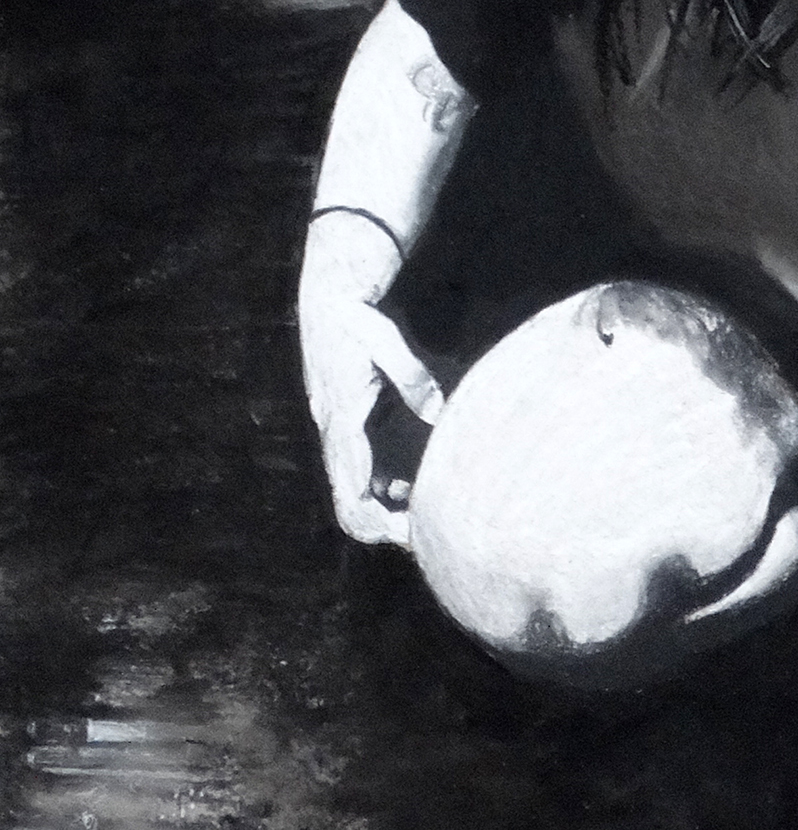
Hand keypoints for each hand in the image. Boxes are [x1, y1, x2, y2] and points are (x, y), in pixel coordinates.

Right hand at [299, 284, 444, 548]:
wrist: (328, 296)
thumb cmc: (357, 316)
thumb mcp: (383, 339)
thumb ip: (411, 376)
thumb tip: (437, 412)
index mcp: (341, 417)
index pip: (353, 489)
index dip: (379, 519)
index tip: (412, 530)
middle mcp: (333, 430)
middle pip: (348, 501)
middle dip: (380, 524)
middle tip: (421, 534)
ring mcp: (335, 428)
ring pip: (349, 488)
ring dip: (379, 508)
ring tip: (418, 516)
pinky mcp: (342, 421)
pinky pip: (354, 467)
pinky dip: (375, 486)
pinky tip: (403, 486)